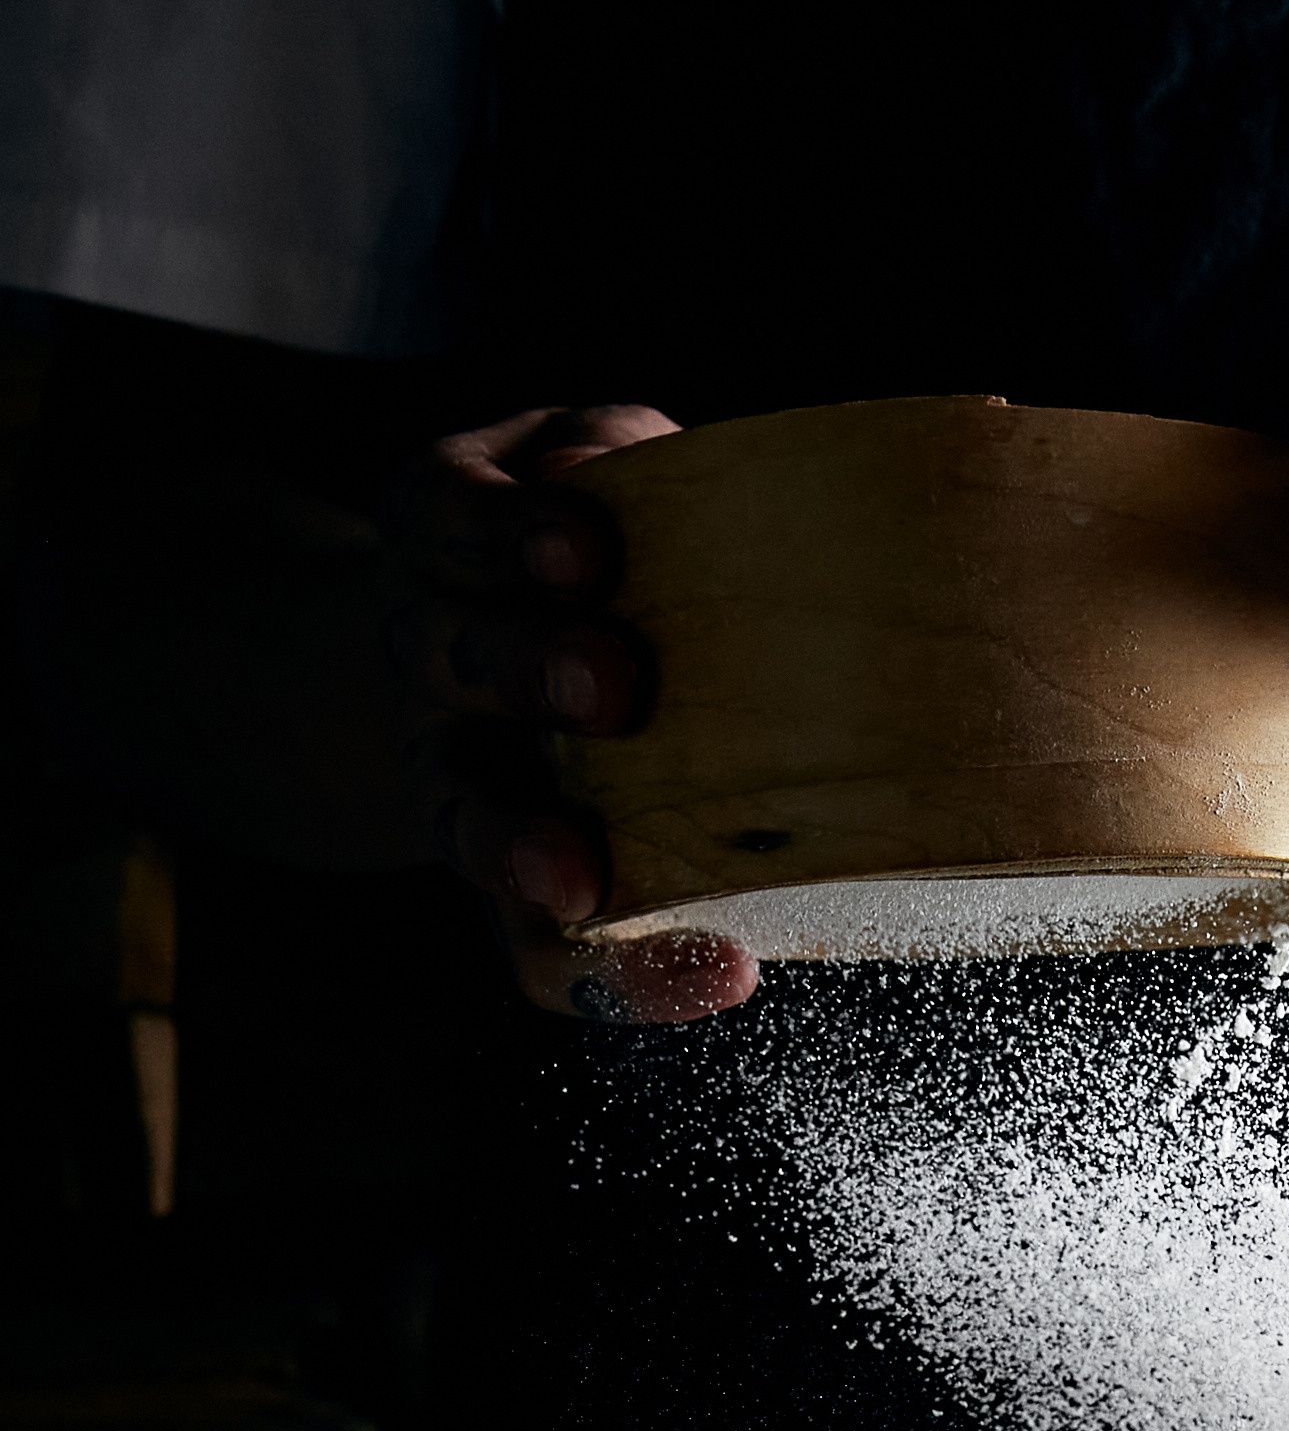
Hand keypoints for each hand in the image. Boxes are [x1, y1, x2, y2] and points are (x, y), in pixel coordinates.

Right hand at [382, 405, 757, 1023]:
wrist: (461, 650)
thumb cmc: (563, 547)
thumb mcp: (562, 465)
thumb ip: (600, 452)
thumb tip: (629, 459)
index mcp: (441, 531)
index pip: (456, 521)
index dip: (511, 535)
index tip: (587, 543)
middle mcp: (430, 657)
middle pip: (455, 665)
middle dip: (529, 670)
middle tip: (616, 684)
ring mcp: (457, 778)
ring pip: (468, 824)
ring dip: (522, 847)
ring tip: (581, 875)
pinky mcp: (508, 885)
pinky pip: (538, 953)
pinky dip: (617, 978)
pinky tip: (715, 978)